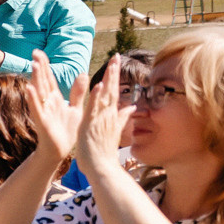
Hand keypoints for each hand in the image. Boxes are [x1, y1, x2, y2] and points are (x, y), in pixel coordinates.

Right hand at [21, 49, 85, 164]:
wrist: (60, 150)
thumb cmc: (66, 131)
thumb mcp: (75, 108)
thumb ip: (78, 92)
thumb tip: (83, 74)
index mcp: (56, 99)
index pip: (49, 79)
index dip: (45, 65)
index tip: (39, 52)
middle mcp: (47, 102)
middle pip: (43, 81)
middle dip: (40, 67)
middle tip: (35, 52)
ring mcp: (44, 111)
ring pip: (39, 92)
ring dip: (36, 78)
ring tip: (34, 64)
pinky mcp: (42, 121)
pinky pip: (37, 108)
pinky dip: (33, 98)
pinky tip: (29, 89)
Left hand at [73, 53, 135, 183]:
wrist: (102, 167)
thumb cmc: (104, 152)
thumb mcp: (114, 131)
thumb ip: (122, 118)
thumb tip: (131, 108)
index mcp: (111, 115)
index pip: (114, 92)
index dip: (114, 77)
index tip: (116, 62)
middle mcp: (108, 115)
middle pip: (112, 90)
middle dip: (114, 72)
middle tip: (116, 55)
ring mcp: (101, 119)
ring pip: (105, 96)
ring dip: (108, 79)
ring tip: (111, 63)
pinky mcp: (92, 126)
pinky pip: (95, 109)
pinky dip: (96, 98)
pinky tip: (98, 86)